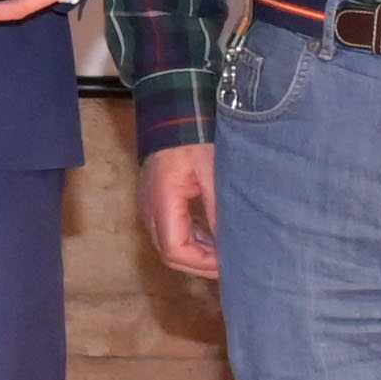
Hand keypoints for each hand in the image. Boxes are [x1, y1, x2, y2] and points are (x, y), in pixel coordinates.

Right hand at [143, 143, 219, 277]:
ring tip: (224, 252)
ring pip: (169, 246)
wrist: (174, 115)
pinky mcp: (156, 203)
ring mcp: (150, 207)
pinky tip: (212, 237)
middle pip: (169, 254)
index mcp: (162, 201)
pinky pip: (171, 232)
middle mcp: (150, 209)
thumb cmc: (193, 138)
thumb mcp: (212, 170)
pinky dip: (192, 240)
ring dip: (196, 254)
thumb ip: (217, 207)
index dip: (201, 263)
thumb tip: (230, 242)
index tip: (227, 262)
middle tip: (229, 263)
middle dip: (199, 264)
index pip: (174, 250)